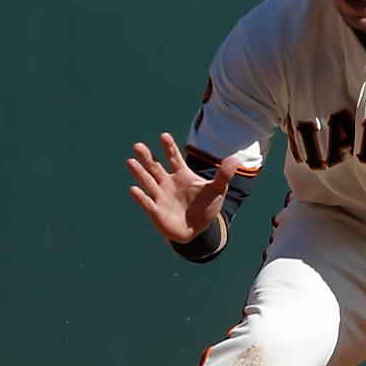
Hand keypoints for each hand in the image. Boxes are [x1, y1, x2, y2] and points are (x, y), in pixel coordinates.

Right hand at [126, 132, 240, 243]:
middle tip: (138, 145)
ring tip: (130, 161)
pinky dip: (141, 197)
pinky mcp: (156, 211)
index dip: (169, 147)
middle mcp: (167, 182)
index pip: (174, 157)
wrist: (198, 230)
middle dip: (147, 157)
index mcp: (181, 174)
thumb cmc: (206, 207)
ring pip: (148, 182)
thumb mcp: (218, 190)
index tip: (164, 136)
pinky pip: (147, 203)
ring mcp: (160, 196)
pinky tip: (134, 189)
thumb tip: (235, 159)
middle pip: (155, 167)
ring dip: (139, 173)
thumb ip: (223, 175)